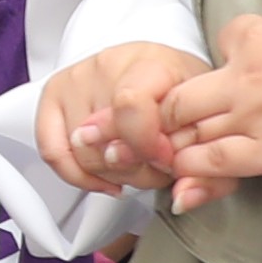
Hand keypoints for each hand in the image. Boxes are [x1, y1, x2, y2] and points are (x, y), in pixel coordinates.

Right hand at [39, 41, 205, 196]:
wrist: (162, 69)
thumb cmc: (185, 94)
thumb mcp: (209, 124)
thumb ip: (208, 167)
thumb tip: (182, 199)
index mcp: (149, 63)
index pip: (130, 106)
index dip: (147, 145)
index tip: (166, 160)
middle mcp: (106, 65)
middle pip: (106, 140)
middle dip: (138, 170)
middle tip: (158, 167)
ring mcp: (76, 79)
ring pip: (82, 153)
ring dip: (113, 175)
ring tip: (137, 166)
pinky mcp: (53, 95)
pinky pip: (52, 152)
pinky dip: (79, 176)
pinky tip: (105, 178)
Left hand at [155, 10, 261, 209]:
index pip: (224, 39)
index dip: (232, 53)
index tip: (244, 65)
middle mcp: (249, 77)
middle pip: (184, 93)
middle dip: (178, 105)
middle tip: (184, 117)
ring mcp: (258, 118)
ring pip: (190, 131)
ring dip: (179, 141)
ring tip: (178, 151)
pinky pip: (216, 163)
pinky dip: (196, 169)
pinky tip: (188, 176)